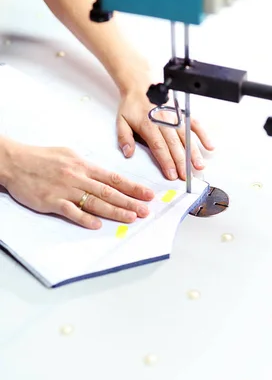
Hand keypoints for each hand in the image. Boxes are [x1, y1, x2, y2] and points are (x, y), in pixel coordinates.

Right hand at [4, 143, 154, 229]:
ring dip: (115, 211)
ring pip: (95, 202)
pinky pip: (71, 211)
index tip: (148, 194)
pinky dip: (85, 218)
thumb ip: (86, 166)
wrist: (15, 162)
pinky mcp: (51, 201)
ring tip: (131, 218)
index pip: (113, 178)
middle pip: (109, 192)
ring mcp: (65, 189)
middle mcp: (77, 177)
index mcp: (83, 165)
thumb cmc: (41, 158)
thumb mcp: (68, 154)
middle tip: (146, 210)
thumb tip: (103, 176)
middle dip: (130, 201)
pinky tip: (98, 225)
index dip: (132, 187)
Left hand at [117, 83, 214, 180]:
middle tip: (186, 176)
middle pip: (175, 145)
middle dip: (181, 162)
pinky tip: (209, 146)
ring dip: (193, 153)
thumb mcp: (121, 120)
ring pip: (186, 137)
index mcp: (148, 125)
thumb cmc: (132, 103)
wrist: (141, 83)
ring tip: (199, 166)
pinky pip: (195, 124)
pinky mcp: (183, 113)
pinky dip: (203, 135)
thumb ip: (124, 138)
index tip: (171, 175)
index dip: (166, 162)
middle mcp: (164, 121)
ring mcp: (175, 117)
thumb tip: (128, 153)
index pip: (159, 147)